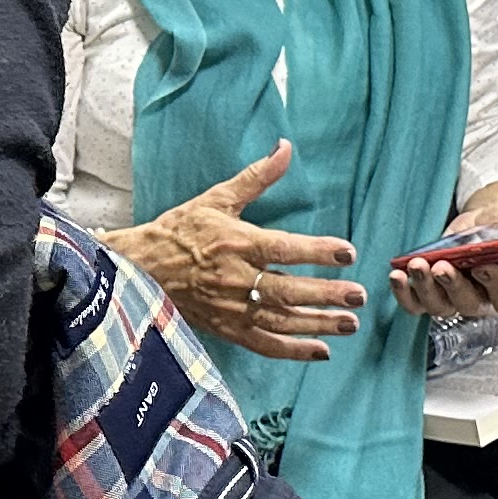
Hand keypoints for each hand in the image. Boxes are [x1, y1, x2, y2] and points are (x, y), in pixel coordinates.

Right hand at [104, 141, 364, 359]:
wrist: (138, 269)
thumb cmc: (179, 230)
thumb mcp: (216, 198)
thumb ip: (256, 177)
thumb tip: (285, 148)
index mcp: (236, 243)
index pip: (284, 249)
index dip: (317, 251)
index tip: (347, 252)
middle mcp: (235, 279)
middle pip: (288, 290)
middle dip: (327, 294)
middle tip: (359, 296)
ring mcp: (230, 308)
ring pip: (281, 320)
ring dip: (318, 324)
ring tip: (350, 324)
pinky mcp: (225, 329)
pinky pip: (264, 344)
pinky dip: (293, 350)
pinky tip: (321, 350)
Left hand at [391, 186, 497, 322]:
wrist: (492, 219)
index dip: (494, 284)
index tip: (484, 265)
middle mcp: (484, 300)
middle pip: (467, 305)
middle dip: (453, 287)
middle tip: (443, 267)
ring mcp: (455, 298)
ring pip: (439, 306)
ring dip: (425, 289)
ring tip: (415, 266)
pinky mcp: (432, 291)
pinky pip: (416, 303)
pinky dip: (404, 294)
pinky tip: (396, 275)